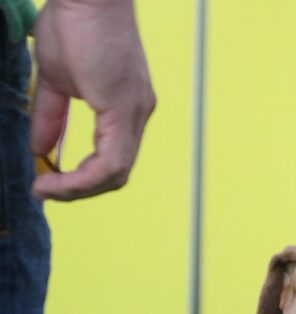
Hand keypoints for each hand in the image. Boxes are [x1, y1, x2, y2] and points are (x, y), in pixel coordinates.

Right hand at [31, 0, 155, 200]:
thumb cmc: (71, 20)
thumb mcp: (54, 80)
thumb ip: (50, 118)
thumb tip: (38, 150)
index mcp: (125, 108)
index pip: (111, 160)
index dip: (80, 178)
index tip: (47, 181)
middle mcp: (137, 114)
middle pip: (115, 174)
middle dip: (79, 189)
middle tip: (46, 191)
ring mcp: (135, 113)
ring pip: (114, 174)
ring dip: (78, 188)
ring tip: (46, 188)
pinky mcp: (124, 110)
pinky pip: (109, 163)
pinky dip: (82, 177)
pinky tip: (54, 177)